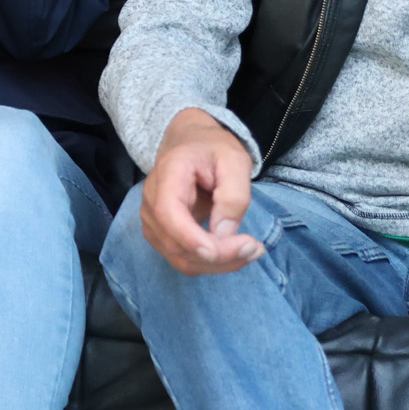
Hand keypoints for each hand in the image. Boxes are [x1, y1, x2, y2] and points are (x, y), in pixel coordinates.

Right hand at [139, 107, 265, 274]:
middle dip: (217, 256)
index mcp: (168, 174)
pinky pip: (183, 259)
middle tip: (256, 248)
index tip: (221, 251)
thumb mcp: (234, 161)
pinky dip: (210, 264)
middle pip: (175, 244)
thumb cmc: (213, 149)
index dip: (190, 238)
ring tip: (251, 250)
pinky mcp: (162, 236)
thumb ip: (233, 195)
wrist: (191, 144)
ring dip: (217, 265)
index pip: (168, 214)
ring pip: (180, 259)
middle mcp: (152, 201)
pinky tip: (234, 253)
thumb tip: (223, 234)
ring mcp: (153, 221)